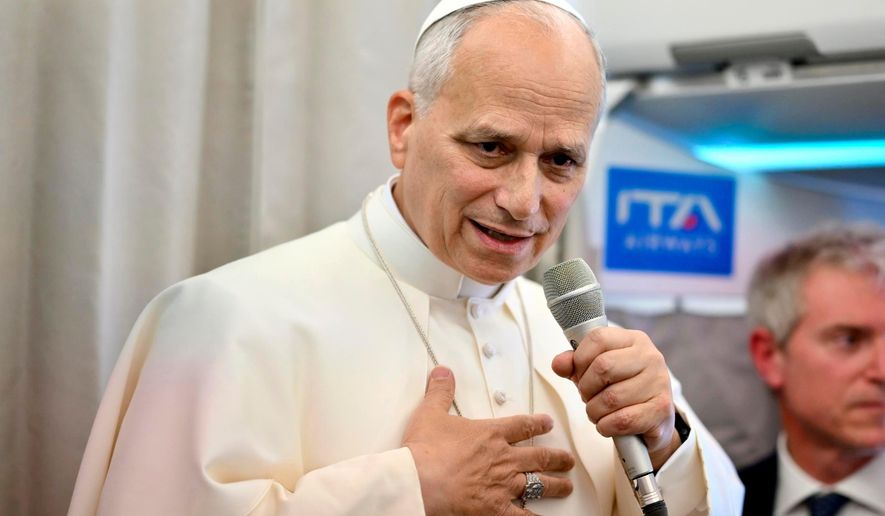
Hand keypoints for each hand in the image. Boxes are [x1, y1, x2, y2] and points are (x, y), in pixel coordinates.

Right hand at [402, 366, 574, 514]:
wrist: (420, 481)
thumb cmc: (425, 451)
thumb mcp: (430, 413)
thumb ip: (440, 392)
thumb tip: (443, 373)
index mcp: (490, 434)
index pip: (522, 425)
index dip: (538, 424)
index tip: (547, 424)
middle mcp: (503, 459)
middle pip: (538, 456)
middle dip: (556, 458)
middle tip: (567, 459)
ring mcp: (503, 485)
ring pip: (539, 484)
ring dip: (555, 485)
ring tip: (565, 486)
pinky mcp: (496, 509)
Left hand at [551, 327, 679, 468]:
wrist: (654, 419)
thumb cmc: (621, 389)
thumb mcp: (596, 371)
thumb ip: (574, 364)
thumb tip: (558, 364)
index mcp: (633, 339)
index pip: (597, 338)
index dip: (579, 359)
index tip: (580, 374)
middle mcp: (650, 356)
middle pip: (602, 367)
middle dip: (586, 388)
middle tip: (588, 397)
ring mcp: (659, 382)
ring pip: (611, 398)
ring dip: (594, 411)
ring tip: (598, 412)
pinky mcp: (661, 409)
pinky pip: (622, 420)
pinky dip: (606, 426)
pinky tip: (608, 424)